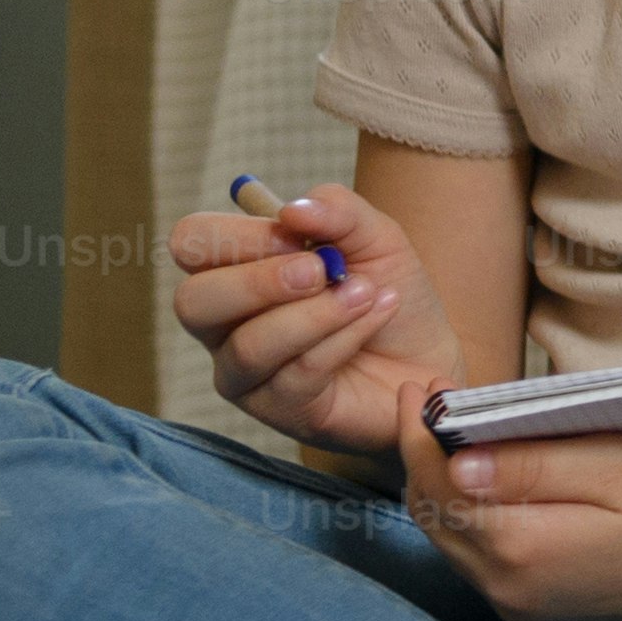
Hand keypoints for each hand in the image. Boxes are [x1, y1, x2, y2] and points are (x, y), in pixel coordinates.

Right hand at [168, 183, 462, 453]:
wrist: (429, 352)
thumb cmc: (386, 290)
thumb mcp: (375, 237)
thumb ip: (337, 211)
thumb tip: (292, 210)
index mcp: (234, 271)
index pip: (192, 243)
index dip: (236, 234)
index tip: (297, 232)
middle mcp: (224, 324)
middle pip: (193, 302)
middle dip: (260, 281)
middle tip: (322, 271)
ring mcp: (245, 372)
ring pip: (249, 346)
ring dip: (318, 314)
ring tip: (367, 293)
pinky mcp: (279, 410)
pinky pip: (298, 375)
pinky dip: (345, 338)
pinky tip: (376, 316)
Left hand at [398, 417, 621, 620]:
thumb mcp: (618, 465)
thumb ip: (536, 466)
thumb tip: (458, 462)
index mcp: (523, 546)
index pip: (440, 484)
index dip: (418, 433)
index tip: (417, 387)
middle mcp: (505, 584)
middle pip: (431, 513)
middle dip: (420, 454)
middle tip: (427, 400)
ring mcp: (513, 601)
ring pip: (446, 537)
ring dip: (438, 484)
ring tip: (448, 433)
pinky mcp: (526, 605)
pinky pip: (471, 556)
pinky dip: (463, 512)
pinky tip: (480, 481)